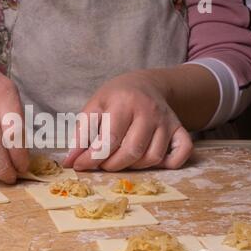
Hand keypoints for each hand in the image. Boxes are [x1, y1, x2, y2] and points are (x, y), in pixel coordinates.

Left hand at [63, 69, 192, 170]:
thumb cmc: (115, 97)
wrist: (145, 84)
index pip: (109, 139)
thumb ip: (81, 134)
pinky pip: (181, 154)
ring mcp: (167, 121)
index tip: (79, 166)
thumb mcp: (94, 107)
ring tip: (120, 158)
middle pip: (131, 152)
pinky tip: (152, 160)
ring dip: (133, 166)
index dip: (92, 158)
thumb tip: (70, 161)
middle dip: (111, 165)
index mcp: (124, 102)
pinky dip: (169, 164)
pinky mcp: (179, 129)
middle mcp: (149, 111)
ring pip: (152, 158)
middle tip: (101, 162)